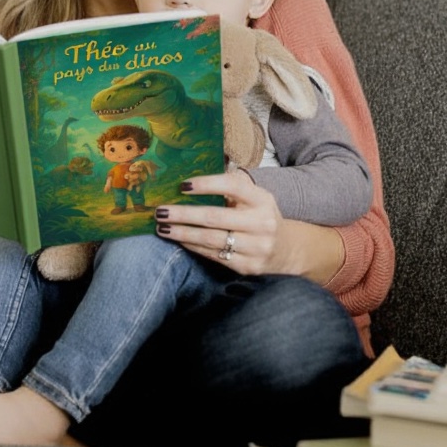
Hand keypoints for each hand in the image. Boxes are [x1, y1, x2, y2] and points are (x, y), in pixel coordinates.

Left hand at [155, 170, 291, 276]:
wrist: (286, 250)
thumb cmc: (260, 216)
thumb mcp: (255, 198)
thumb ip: (232, 187)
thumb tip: (193, 180)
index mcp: (262, 199)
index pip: (232, 186)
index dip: (207, 184)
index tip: (182, 185)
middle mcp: (261, 223)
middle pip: (214, 217)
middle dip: (183, 214)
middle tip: (160, 211)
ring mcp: (256, 247)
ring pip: (210, 239)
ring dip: (182, 233)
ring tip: (162, 228)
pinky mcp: (248, 266)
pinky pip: (214, 256)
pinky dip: (193, 247)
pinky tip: (179, 240)